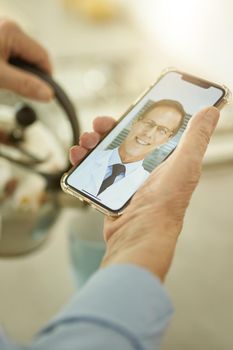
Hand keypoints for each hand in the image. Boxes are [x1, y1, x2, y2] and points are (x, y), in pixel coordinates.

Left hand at [0, 19, 52, 100]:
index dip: (46, 77)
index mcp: (13, 32)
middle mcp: (9, 28)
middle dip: (30, 76)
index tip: (44, 95)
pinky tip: (2, 76)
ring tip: (5, 83)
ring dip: (18, 73)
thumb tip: (48, 94)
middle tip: (19, 91)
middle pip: (33, 57)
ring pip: (21, 58)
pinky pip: (10, 55)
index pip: (42, 57)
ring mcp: (2, 33)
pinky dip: (9, 68)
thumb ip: (24, 84)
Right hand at [70, 107, 219, 280]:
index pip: (149, 131)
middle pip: (122, 139)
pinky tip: (78, 156)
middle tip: (100, 124)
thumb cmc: (166, 203)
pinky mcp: (107, 190)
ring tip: (86, 140)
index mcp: (163, 159)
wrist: (139, 234)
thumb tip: (211, 111)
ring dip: (92, 141)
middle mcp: (143, 168)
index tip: (127, 109)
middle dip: (108, 128)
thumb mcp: (185, 164)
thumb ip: (196, 137)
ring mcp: (124, 179)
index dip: (137, 117)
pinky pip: (93, 170)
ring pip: (104, 152)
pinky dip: (83, 160)